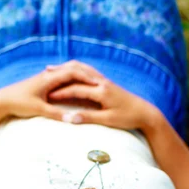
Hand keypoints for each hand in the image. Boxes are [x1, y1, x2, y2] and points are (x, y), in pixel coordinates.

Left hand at [0, 65, 100, 120]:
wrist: (1, 100)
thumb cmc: (18, 103)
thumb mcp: (39, 110)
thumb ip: (57, 114)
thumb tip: (72, 120)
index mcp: (49, 79)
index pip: (73, 73)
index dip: (88, 78)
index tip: (100, 84)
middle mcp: (48, 75)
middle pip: (72, 69)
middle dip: (87, 74)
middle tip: (102, 80)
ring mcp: (45, 78)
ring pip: (67, 71)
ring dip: (80, 75)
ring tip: (93, 81)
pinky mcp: (42, 82)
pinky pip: (61, 77)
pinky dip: (72, 79)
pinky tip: (77, 86)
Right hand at [47, 60, 161, 129]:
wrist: (146, 112)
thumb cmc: (127, 117)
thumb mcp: (107, 120)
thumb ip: (88, 118)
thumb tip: (70, 119)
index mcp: (101, 91)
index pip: (76, 89)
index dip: (60, 92)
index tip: (46, 95)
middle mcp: (102, 83)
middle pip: (77, 77)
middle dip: (60, 76)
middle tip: (43, 74)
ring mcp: (105, 82)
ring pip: (82, 72)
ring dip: (67, 70)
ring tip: (51, 69)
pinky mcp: (107, 84)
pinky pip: (88, 75)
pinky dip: (76, 73)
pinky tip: (70, 75)